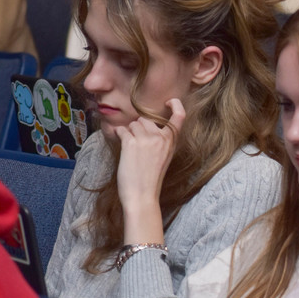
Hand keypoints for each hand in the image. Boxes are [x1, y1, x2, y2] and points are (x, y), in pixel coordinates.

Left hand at [115, 99, 185, 239]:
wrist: (142, 196)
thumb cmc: (151, 179)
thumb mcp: (164, 158)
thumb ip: (161, 141)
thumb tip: (144, 124)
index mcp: (172, 142)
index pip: (180, 116)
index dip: (175, 105)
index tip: (168, 102)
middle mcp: (161, 137)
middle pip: (145, 119)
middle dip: (139, 128)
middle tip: (138, 147)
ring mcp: (146, 139)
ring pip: (133, 124)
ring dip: (129, 133)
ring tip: (131, 151)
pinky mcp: (131, 143)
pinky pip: (121, 130)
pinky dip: (119, 136)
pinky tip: (123, 148)